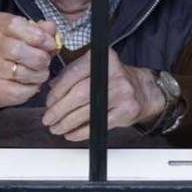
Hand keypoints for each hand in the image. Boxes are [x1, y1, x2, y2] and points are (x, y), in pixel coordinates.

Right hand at [0, 12, 57, 108]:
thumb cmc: (12, 48)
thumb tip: (50, 28)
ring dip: (40, 74)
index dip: (37, 34)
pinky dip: (33, 87)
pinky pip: (22, 91)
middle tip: (45, 60)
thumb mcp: (24, 32)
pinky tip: (31, 82)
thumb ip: (40, 29)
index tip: (50, 43)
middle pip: (18, 50)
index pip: (14, 25)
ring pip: (23, 73)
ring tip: (38, 71)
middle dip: (41, 57)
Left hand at [41, 49, 165, 141]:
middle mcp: (114, 74)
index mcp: (103, 58)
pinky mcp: (126, 111)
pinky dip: (81, 132)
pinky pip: (98, 124)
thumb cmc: (113, 79)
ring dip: (67, 123)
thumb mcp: (94, 68)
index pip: (73, 74)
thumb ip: (72, 74)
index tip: (49, 102)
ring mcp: (122, 93)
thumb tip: (51, 88)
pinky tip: (71, 133)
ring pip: (87, 111)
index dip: (57, 91)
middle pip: (79, 94)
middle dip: (59, 109)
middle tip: (48, 118)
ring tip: (56, 127)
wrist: (143, 90)